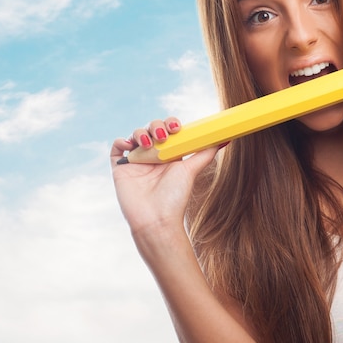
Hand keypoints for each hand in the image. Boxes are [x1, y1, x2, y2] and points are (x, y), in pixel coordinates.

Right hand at [110, 117, 218, 238]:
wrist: (157, 219)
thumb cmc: (175, 198)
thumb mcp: (191, 170)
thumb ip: (205, 153)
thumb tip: (225, 138)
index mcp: (170, 154)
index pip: (168, 130)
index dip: (171, 123)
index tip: (177, 128)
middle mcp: (153, 156)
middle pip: (151, 128)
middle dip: (156, 125)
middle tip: (163, 136)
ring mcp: (136, 161)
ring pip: (135, 135)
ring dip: (141, 132)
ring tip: (148, 144)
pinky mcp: (121, 169)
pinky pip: (116, 149)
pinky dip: (121, 142)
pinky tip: (130, 146)